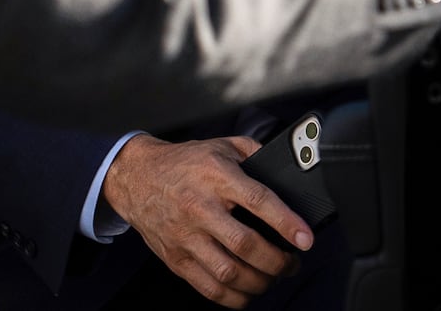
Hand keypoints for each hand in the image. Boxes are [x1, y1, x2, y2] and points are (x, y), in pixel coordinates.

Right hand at [101, 134, 305, 307]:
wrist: (136, 177)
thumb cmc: (182, 163)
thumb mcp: (221, 145)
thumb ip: (254, 153)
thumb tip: (287, 169)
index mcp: (215, 175)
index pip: (258, 201)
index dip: (286, 222)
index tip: (305, 239)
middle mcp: (200, 207)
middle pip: (246, 245)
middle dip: (278, 261)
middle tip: (292, 263)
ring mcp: (186, 236)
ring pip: (229, 273)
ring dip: (260, 282)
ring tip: (272, 277)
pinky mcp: (175, 258)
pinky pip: (209, 288)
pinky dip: (234, 298)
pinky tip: (247, 291)